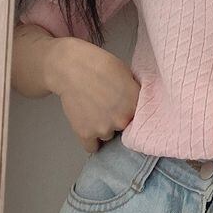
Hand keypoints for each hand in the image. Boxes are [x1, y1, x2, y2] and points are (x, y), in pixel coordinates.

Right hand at [47, 38, 141, 152]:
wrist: (72, 68)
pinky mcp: (85, 134)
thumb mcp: (126, 73)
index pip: (140, 116)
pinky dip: (91, 140)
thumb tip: (137, 102)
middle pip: (124, 127)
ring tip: (93, 110)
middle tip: (107, 106)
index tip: (125, 108)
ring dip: (103, 127)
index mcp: (135, 103)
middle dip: (117, 119)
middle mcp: (123, 119)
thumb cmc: (99, 64)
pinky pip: (92, 147)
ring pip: (108, 135)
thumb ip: (134, 92)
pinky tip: (89, 129)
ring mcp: (104, 129)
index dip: (131, 111)